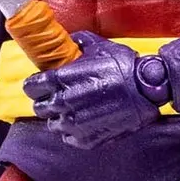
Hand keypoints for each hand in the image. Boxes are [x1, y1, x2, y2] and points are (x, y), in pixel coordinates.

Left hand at [23, 32, 160, 148]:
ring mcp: (75, 123)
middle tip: (60, 95)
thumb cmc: (124, 66)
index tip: (41, 83)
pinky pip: (69, 137)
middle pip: (39, 107)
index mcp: (62, 79)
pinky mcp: (87, 139)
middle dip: (47, 100)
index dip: (36, 84)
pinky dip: (74, 130)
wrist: (147, 89)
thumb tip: (70, 41)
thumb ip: (79, 43)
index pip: (31, 86)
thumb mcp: (100, 46)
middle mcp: (64, 103)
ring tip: (75, 109)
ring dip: (60, 116)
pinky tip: (86, 120)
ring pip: (53, 124)